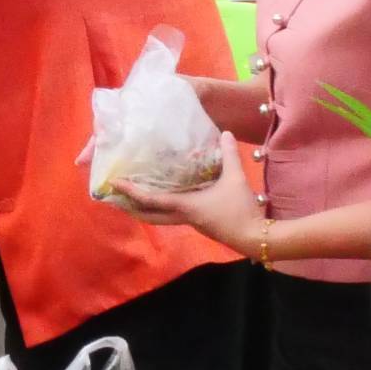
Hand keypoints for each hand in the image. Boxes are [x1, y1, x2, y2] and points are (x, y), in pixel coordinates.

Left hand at [110, 132, 261, 255]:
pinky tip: (162, 198)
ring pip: (159, 218)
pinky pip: (171, 216)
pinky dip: (160, 208)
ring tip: (132, 197)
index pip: (151, 200)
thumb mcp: (236, 179)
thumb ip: (228, 155)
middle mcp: (182, 216)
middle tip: (115, 197)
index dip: (131, 192)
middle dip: (130, 207)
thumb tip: (226, 133)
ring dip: (144, 209)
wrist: (255, 237)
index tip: (115, 183)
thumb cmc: (241, 209)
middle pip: (148, 215)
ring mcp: (189, 222)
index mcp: (185, 206)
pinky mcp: (197, 223)